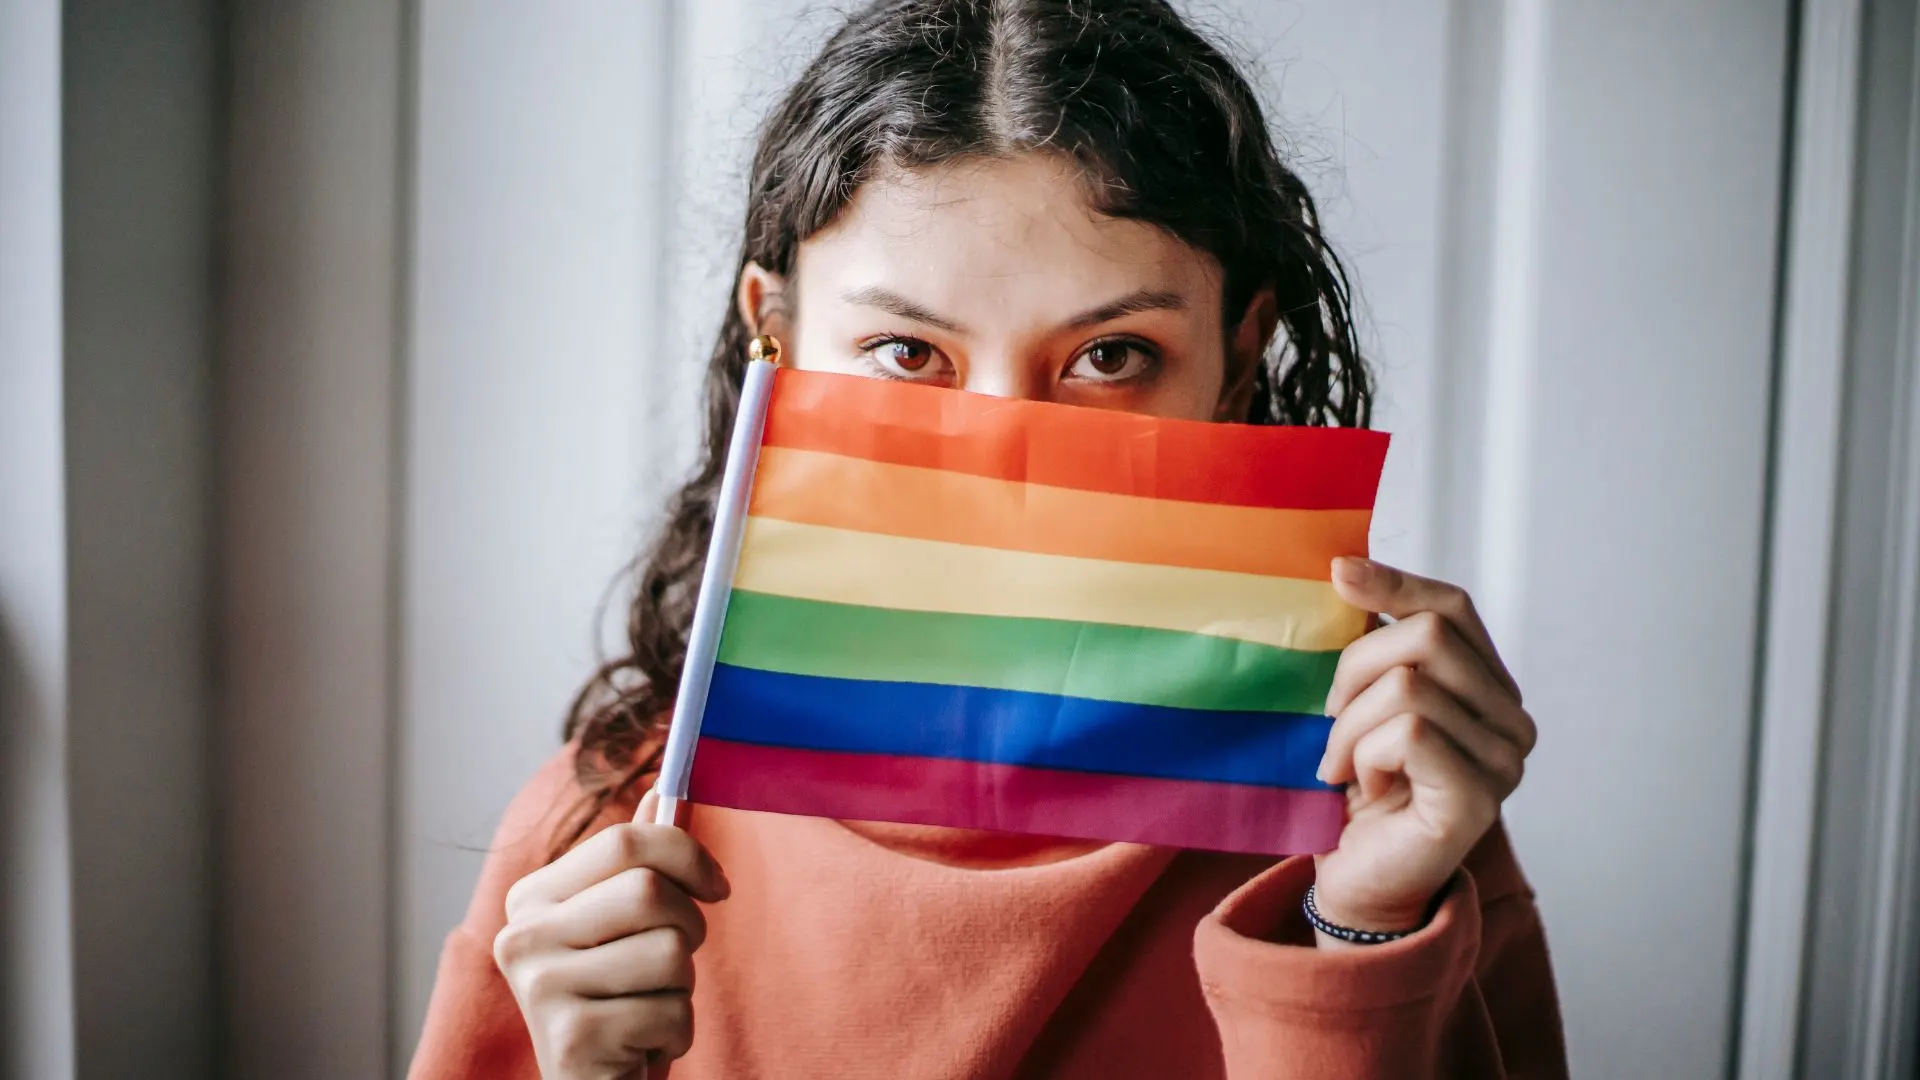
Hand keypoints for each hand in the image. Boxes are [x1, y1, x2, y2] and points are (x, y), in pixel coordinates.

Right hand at [494, 790, 729, 1077]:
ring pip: (668, 953)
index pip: (625, 841)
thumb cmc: (616, 1000)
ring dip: (681, 988)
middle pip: (648, 891)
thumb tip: (662, 792)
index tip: (717, 886)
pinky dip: (675, 1032)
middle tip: (675, 961)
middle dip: (688, 927)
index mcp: (532, 898)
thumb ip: (636, 863)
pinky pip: (669, 1012)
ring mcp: (540, 989)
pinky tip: (640, 1044)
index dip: (688, 855)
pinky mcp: (571, 1040)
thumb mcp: (623, 926)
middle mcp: (522, 937)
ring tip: (648, 1007)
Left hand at [1310, 558, 1535, 940]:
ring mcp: (1504, 762)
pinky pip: (1409, 734)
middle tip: (1330, 721)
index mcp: (1487, 688)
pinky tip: (1362, 787)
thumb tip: (1346, 566)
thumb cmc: (1355, 789)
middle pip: (1426, 637)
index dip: (1396, 584)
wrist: (1353, 877)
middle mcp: (1511, 721)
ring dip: (1349, 725)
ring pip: (1409, 686)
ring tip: (1341, 763)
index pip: (1453, 608)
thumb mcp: (1358, 700)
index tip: (1338, 573)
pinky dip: (1364, 755)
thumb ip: (1370, 643)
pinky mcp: (1479, 798)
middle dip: (1354, 670)